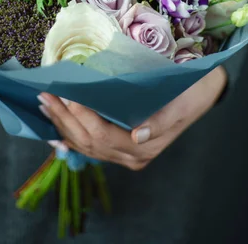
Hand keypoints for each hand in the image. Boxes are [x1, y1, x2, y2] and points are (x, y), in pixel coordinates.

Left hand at [38, 66, 226, 170]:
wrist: (203, 92)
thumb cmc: (190, 92)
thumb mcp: (180, 104)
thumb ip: (160, 122)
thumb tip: (138, 135)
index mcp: (144, 146)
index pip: (103, 134)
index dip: (82, 117)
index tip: (66, 96)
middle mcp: (132, 156)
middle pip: (88, 141)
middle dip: (63, 119)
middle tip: (44, 96)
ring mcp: (125, 154)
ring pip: (85, 145)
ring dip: (62, 125)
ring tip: (44, 105)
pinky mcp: (120, 146)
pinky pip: (89, 145)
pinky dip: (70, 136)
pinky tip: (55, 129)